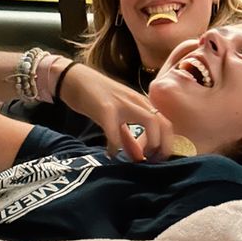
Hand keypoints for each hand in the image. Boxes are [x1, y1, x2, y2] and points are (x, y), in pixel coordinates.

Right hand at [58, 64, 173, 160]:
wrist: (74, 79)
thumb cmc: (96, 99)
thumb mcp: (116, 118)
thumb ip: (128, 138)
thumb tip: (138, 159)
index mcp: (141, 103)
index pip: (166, 123)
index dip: (167, 144)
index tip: (158, 159)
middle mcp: (137, 102)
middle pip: (163, 123)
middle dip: (163, 146)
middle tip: (153, 161)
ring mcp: (123, 104)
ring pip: (150, 121)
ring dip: (150, 142)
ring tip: (140, 158)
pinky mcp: (105, 108)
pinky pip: (115, 131)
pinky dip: (115, 146)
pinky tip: (110, 153)